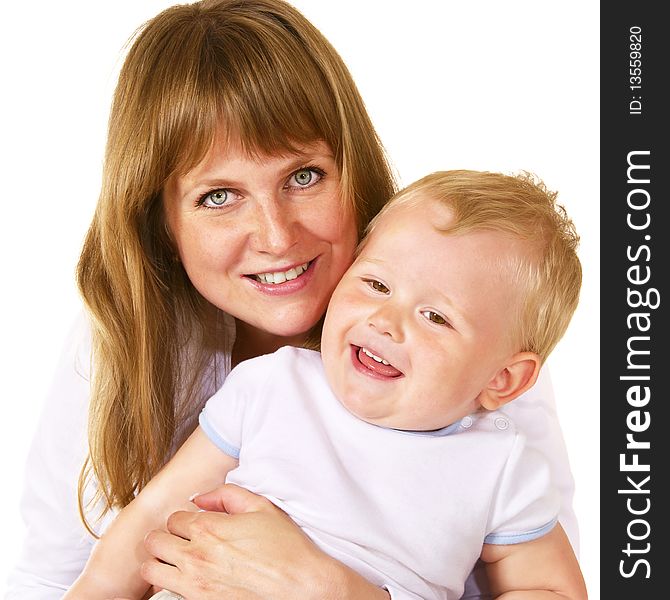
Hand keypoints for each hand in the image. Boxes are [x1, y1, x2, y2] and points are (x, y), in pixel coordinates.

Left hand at [140, 484, 369, 599]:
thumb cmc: (285, 547)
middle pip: (154, 542)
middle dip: (165, 537)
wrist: (301, 585)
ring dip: (160, 561)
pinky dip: (170, 583)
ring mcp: (195, 584)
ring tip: (176, 559)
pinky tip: (188, 578)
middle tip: (181, 539)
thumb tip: (201, 498)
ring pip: (151, 570)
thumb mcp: (261, 507)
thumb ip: (226, 495)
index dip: (183, 518)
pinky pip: (167, 592)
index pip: (172, 519)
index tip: (194, 523)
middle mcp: (196, 556)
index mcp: (209, 528)